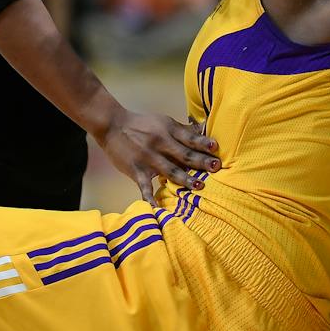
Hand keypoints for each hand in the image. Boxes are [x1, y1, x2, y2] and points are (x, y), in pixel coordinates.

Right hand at [96, 108, 219, 204]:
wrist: (113, 125)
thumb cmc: (142, 124)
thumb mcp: (164, 121)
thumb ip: (182, 129)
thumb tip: (203, 129)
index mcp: (168, 131)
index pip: (189, 138)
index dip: (203, 143)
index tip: (216, 148)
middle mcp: (160, 144)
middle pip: (184, 154)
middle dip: (201, 162)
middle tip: (216, 168)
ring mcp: (148, 158)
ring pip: (170, 170)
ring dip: (185, 179)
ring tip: (199, 186)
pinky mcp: (136, 170)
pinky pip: (144, 187)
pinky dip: (150, 198)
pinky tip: (158, 209)